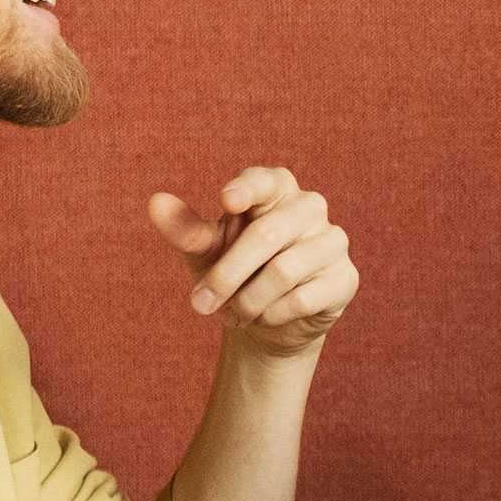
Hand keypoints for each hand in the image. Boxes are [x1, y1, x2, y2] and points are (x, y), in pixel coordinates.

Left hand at [147, 168, 355, 362]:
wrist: (265, 320)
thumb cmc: (233, 272)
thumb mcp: (204, 252)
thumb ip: (185, 229)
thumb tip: (155, 202)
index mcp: (276, 189)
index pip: (266, 180)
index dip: (247, 189)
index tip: (225, 203)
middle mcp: (310, 207)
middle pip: (267, 235)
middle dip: (227, 275)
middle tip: (198, 305)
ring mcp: (333, 242)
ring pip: (284, 271)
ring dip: (247, 301)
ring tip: (232, 315)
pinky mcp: (345, 279)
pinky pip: (303, 298)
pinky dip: (272, 314)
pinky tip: (263, 318)